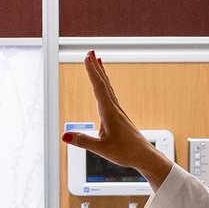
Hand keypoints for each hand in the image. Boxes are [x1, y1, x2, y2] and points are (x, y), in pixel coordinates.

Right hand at [71, 51, 172, 184]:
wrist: (144, 156)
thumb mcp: (101, 149)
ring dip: (101, 73)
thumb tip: (64, 136)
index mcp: (110, 113)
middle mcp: (114, 109)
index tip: (87, 58)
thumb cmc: (126, 152)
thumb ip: (83, 141)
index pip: (99, 88)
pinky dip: (105, 85)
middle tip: (90, 51)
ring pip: (108, 88)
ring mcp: (117, 111)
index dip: (92, 72)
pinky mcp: (118, 116)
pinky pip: (110, 95)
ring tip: (97, 61)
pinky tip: (103, 85)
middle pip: (104, 83)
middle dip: (96, 67)